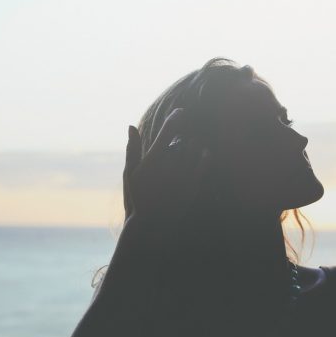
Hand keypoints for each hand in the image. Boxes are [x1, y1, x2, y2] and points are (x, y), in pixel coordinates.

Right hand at [123, 108, 211, 226]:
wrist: (152, 224)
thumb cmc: (139, 197)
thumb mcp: (130, 173)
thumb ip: (132, 148)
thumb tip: (131, 125)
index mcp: (154, 160)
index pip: (169, 129)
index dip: (176, 116)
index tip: (180, 112)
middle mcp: (170, 165)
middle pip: (185, 137)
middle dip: (185, 134)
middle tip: (183, 136)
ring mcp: (184, 175)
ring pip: (196, 147)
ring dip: (195, 143)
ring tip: (191, 146)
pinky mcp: (195, 185)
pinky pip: (205, 161)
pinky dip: (205, 154)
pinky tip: (202, 154)